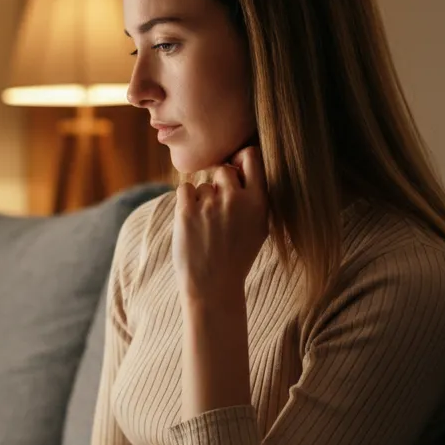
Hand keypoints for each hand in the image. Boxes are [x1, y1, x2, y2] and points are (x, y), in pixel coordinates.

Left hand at [172, 144, 270, 304]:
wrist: (213, 287)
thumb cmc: (236, 258)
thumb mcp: (259, 228)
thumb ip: (255, 197)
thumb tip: (242, 163)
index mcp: (259, 203)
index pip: (252, 157)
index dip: (240, 158)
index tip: (235, 170)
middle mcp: (236, 200)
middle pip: (223, 170)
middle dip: (218, 186)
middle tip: (216, 211)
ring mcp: (211, 206)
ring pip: (203, 186)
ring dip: (202, 201)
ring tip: (206, 228)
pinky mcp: (187, 212)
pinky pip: (185, 189)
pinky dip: (186, 202)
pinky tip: (192, 222)